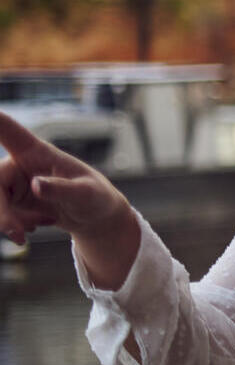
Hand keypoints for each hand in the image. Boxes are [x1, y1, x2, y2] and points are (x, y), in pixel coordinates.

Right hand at [0, 110, 129, 244]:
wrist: (95, 218)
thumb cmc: (96, 197)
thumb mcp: (86, 194)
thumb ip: (62, 189)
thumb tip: (36, 184)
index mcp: (37, 152)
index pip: (8, 130)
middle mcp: (19, 164)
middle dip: (1, 210)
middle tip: (17, 232)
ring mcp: (13, 183)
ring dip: (7, 222)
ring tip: (27, 234)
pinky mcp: (11, 201)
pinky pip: (1, 214)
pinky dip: (13, 227)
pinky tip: (33, 228)